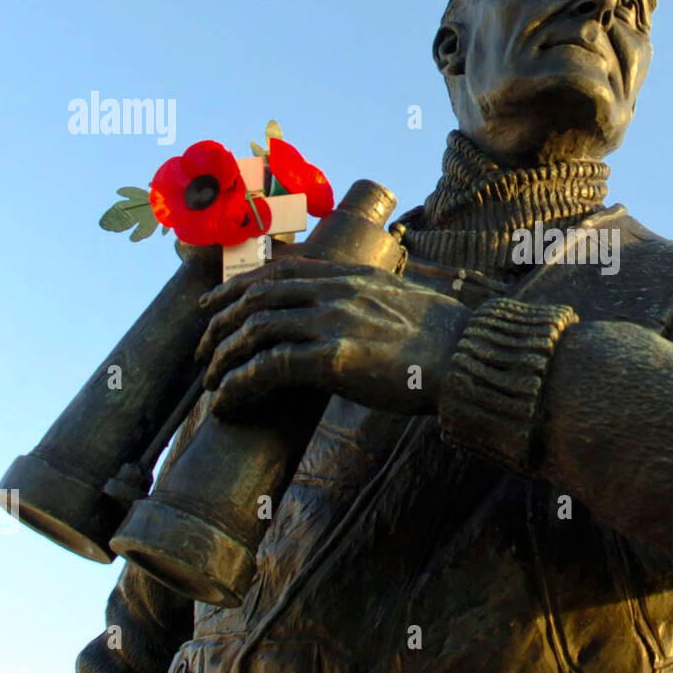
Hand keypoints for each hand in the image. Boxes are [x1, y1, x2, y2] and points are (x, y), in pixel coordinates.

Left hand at [194, 256, 471, 416]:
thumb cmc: (444, 339)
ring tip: (213, 385)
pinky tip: (229, 402)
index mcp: (351, 275)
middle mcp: (337, 291)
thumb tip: (354, 316)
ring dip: (224, 360)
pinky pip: (270, 368)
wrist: (469, 357)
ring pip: (255, 331)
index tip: (212, 305)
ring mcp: (335, 322)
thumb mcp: (401, 301)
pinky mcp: (335, 358)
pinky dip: (240, 385)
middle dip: (219, 325)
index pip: (277, 271)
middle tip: (203, 354)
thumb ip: (367, 301)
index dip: (236, 287)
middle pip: (256, 297)